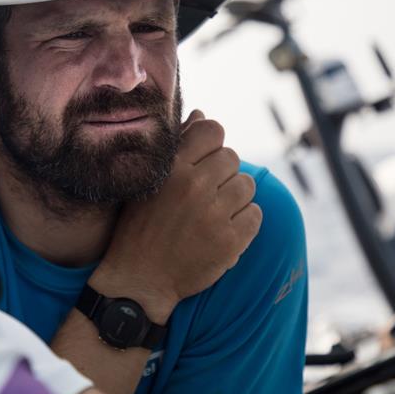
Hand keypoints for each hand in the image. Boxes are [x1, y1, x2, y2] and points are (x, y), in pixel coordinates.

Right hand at [90, 111, 261, 321]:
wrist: (139, 278)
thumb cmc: (140, 225)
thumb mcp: (148, 181)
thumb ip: (176, 146)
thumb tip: (202, 115)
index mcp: (171, 167)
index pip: (213, 130)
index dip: (212, 143)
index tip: (203, 160)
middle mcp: (194, 186)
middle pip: (231, 158)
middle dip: (222, 173)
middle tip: (205, 193)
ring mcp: (214, 214)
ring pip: (246, 185)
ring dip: (234, 197)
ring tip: (213, 212)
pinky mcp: (230, 241)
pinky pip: (255, 215)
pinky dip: (243, 222)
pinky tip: (222, 230)